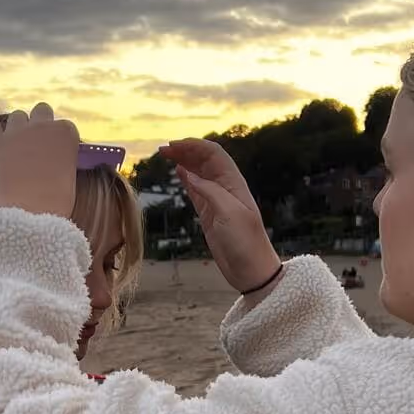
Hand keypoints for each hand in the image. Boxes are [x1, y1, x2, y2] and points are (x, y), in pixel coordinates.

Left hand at [0, 104, 78, 219]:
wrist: (30, 214)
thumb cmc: (55, 203)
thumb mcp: (69, 175)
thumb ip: (61, 156)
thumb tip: (51, 156)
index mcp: (65, 132)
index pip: (63, 126)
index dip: (57, 140)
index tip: (54, 153)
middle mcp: (42, 125)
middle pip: (41, 110)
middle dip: (39, 125)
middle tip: (35, 146)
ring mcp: (16, 131)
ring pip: (17, 116)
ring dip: (17, 128)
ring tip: (14, 149)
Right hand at [159, 136, 278, 296]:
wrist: (250, 269)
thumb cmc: (245, 242)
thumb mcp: (228, 213)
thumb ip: (208, 190)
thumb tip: (186, 172)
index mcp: (233, 183)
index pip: (213, 154)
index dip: (194, 145)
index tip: (173, 145)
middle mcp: (225, 187)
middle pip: (204, 160)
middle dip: (186, 150)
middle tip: (163, 150)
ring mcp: (216, 200)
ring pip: (198, 173)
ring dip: (184, 161)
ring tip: (166, 156)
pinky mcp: (209, 213)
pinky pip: (196, 189)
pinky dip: (186, 178)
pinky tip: (178, 171)